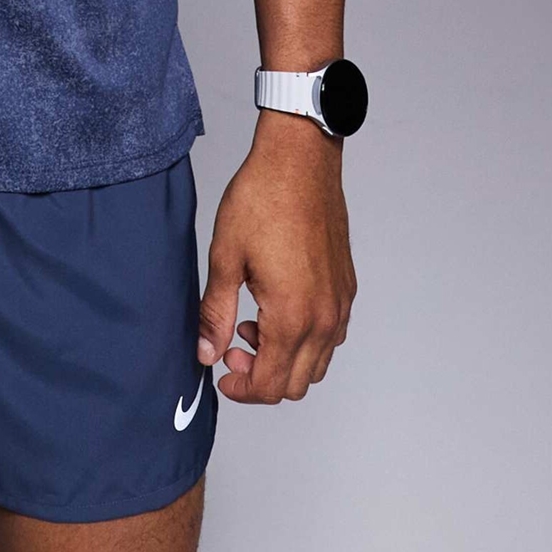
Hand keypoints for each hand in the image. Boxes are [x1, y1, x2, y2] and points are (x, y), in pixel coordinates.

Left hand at [197, 113, 356, 401]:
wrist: (299, 161)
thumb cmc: (263, 200)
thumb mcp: (225, 257)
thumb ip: (215, 314)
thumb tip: (206, 353)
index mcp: (292, 315)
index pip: (271, 385)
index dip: (242, 389)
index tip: (220, 372)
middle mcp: (324, 317)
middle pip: (297, 384)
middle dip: (261, 378)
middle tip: (231, 348)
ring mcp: (339, 303)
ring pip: (318, 363)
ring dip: (285, 360)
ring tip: (252, 325)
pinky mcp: (346, 287)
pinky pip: (331, 336)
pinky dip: (305, 339)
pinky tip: (277, 308)